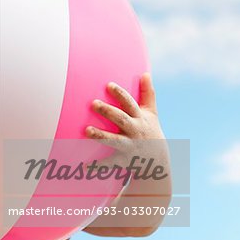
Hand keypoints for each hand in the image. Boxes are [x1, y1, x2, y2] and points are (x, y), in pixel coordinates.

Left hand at [83, 72, 171, 236]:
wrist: (157, 160)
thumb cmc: (150, 131)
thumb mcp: (152, 113)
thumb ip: (148, 93)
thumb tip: (145, 73)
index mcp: (140, 118)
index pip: (130, 103)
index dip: (120, 94)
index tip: (109, 85)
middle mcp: (135, 131)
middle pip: (121, 119)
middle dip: (108, 112)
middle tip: (93, 103)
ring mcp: (129, 146)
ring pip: (114, 141)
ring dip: (101, 135)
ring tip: (86, 130)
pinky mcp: (124, 160)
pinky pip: (109, 164)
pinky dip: (97, 166)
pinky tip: (83, 167)